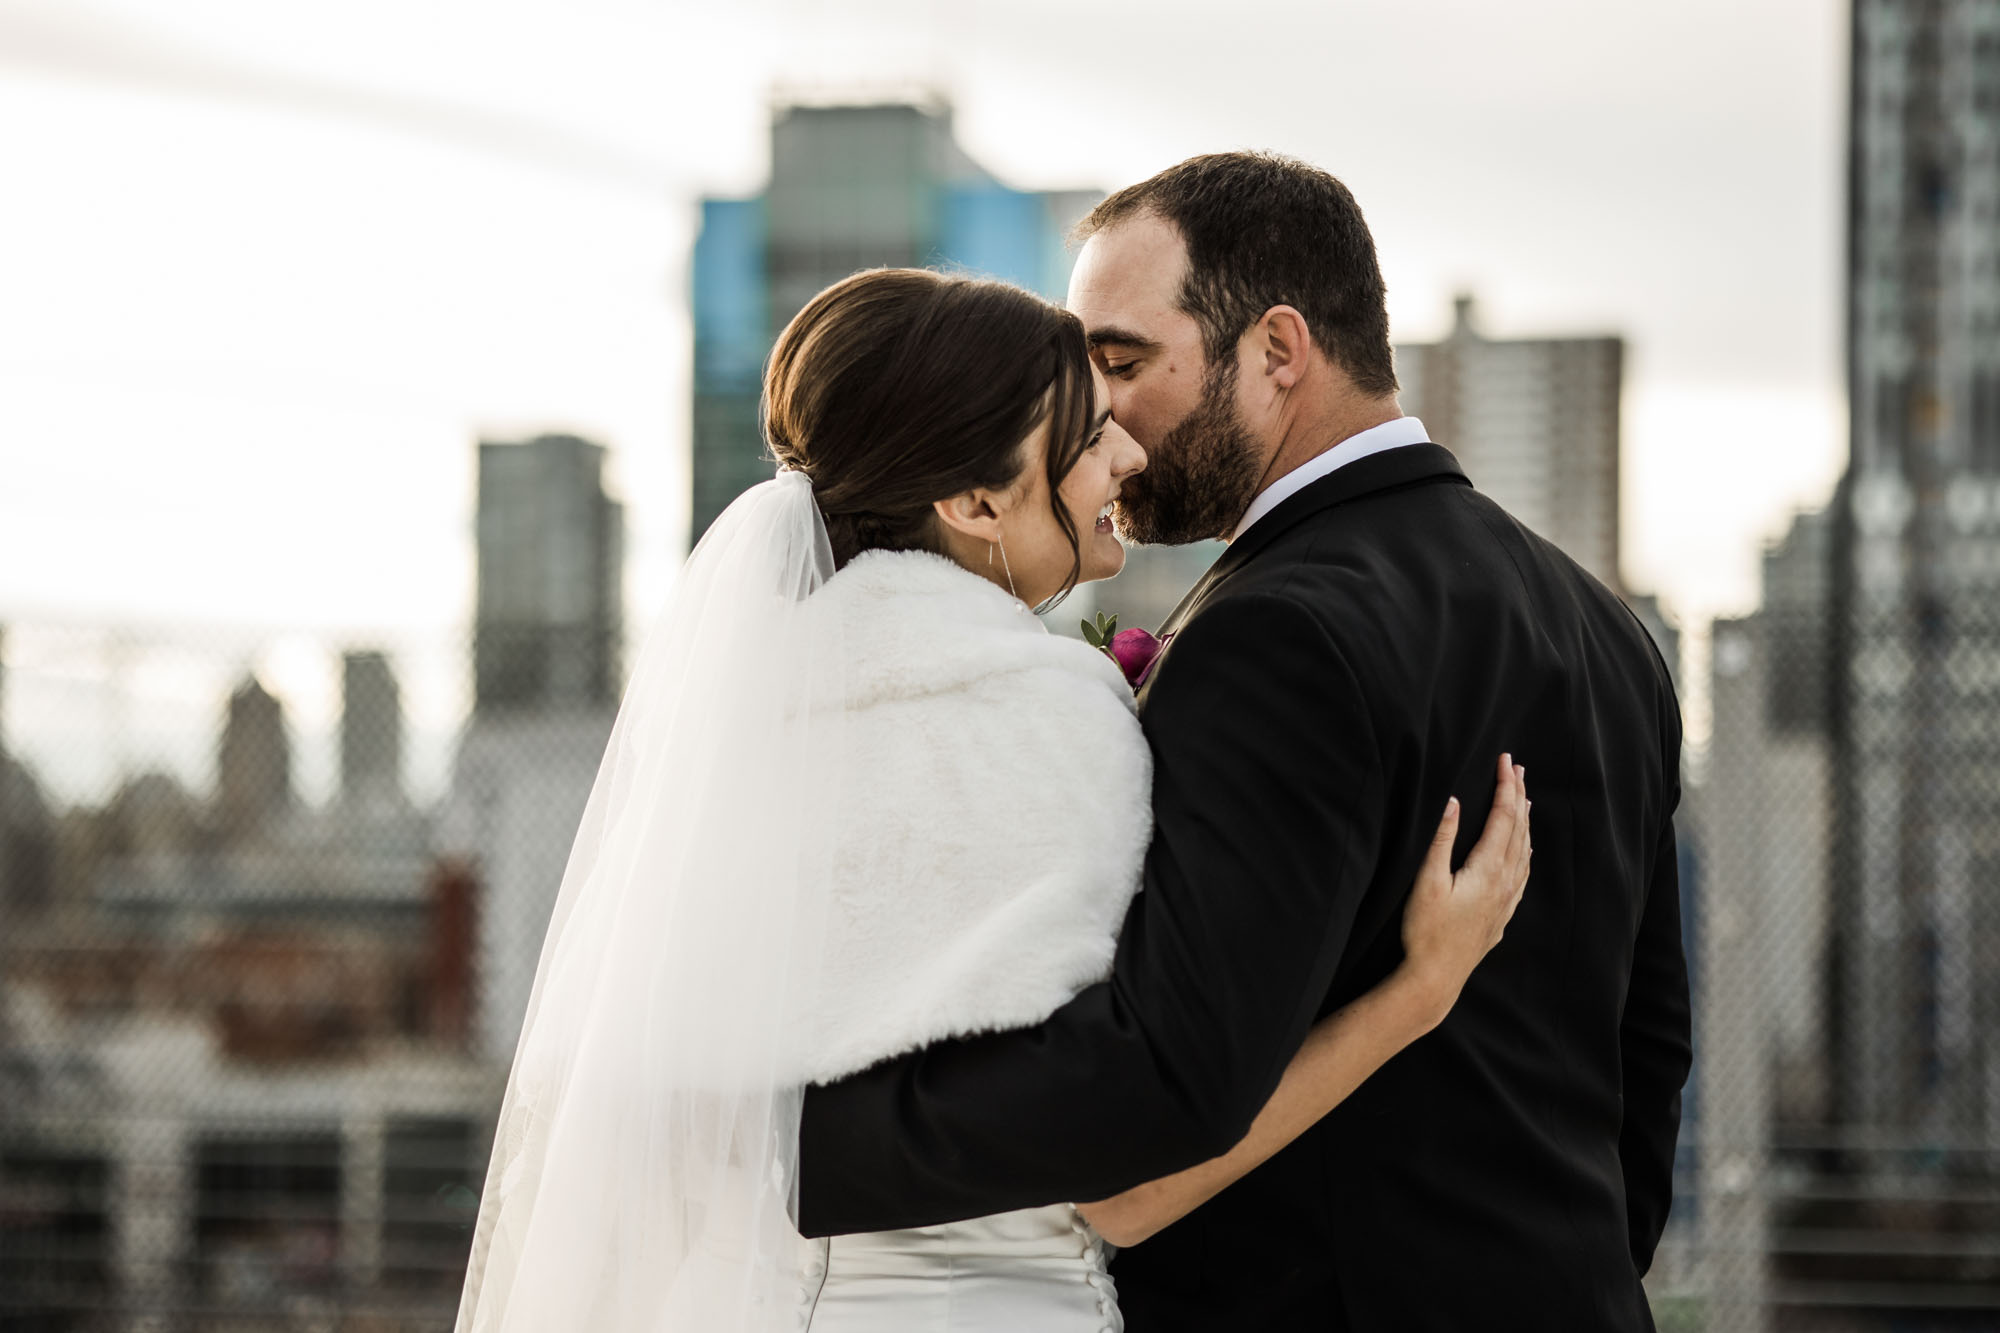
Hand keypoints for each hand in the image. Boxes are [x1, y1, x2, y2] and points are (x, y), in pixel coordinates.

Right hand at [1398, 753, 1531, 1026]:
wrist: (1436, 978)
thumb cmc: (1425, 931)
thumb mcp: (1427, 882)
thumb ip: (1441, 840)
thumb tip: (1453, 803)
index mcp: (1488, 869)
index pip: (1503, 817)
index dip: (1505, 786)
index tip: (1506, 760)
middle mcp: (1505, 882)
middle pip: (1518, 829)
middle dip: (1518, 795)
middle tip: (1518, 768)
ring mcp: (1507, 900)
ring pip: (1524, 850)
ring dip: (1524, 820)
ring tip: (1525, 798)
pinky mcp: (1503, 914)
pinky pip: (1523, 872)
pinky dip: (1525, 850)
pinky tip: (1523, 848)